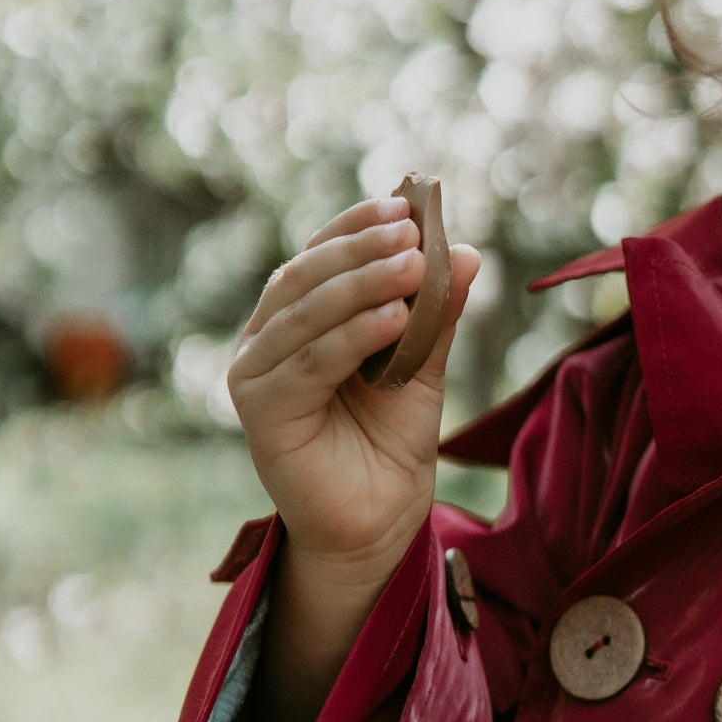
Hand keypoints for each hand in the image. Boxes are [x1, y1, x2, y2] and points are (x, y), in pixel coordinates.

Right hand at [228, 196, 480, 582]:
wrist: (380, 518)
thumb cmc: (392, 440)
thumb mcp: (423, 366)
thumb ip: (435, 313)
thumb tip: (467, 250)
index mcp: (295, 318)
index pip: (318, 256)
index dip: (355, 227)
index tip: (404, 202)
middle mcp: (266, 339)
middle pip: (306, 276)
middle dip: (361, 249)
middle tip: (411, 230)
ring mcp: (255, 374)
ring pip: (306, 315)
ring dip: (361, 284)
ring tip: (413, 266)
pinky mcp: (260, 411)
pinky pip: (309, 362)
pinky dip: (352, 336)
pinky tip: (394, 318)